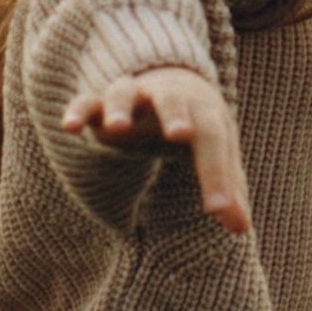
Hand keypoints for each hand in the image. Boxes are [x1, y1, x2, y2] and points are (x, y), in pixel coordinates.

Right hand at [63, 64, 251, 233]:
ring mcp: (131, 96)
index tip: (220, 211)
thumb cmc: (197, 126)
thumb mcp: (217, 152)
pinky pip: (87, 102)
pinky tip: (70, 127)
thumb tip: (241, 228)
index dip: (217, 176)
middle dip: (175, 114)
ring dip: (120, 107)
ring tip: (116, 128)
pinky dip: (78, 110)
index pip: (213, 140)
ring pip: (124, 93)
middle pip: (172, 100)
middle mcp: (166, 97)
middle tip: (180, 133)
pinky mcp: (100, 104)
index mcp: (201, 110)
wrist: (169, 81)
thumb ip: (228, 187)